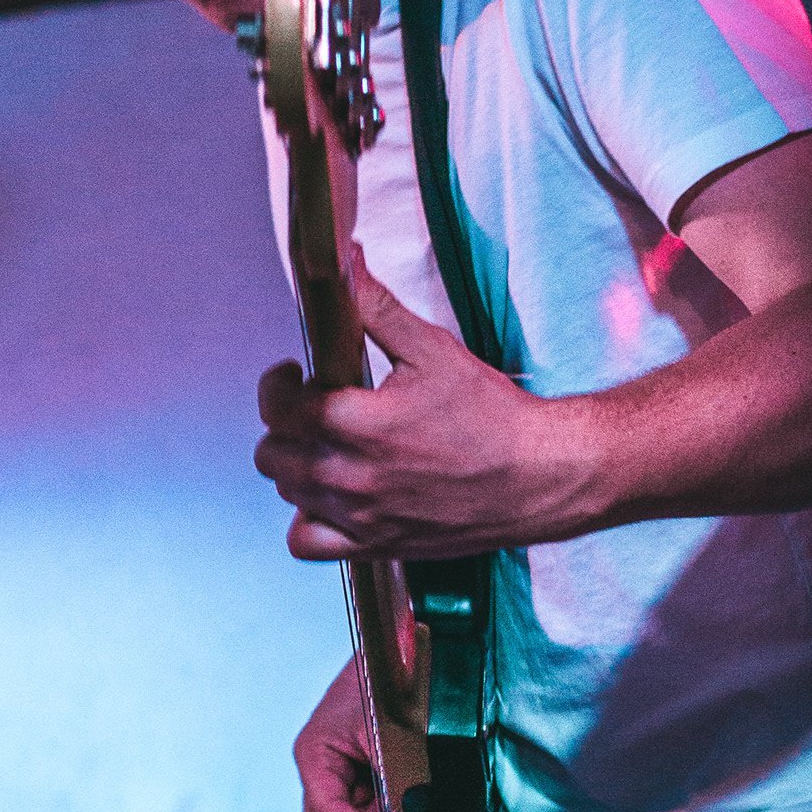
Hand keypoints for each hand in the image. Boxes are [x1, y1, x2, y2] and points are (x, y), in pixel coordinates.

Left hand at [255, 253, 551, 559]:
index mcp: (358, 424)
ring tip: (330, 447)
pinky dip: (306, 521)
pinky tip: (329, 499)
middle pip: (272, 452)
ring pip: (287, 492)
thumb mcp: (433, 349)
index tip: (294, 375)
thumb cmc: (493, 417)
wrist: (538, 476)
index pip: (277, 407)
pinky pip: (306, 544)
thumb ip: (376, 309)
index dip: (278, 385)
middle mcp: (351, 477)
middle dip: (287, 423)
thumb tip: (344, 267)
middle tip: (317, 408)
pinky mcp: (375, 545)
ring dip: (298, 466)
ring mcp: (360, 517)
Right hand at [295, 657, 386, 811]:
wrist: (394, 652)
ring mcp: (335, 777)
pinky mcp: (354, 777)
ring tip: (400, 792)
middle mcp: (319, 771)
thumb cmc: (385, 681)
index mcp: (315, 756)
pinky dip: (383, 811)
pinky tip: (399, 787)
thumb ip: (397, 784)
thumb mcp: (392, 734)